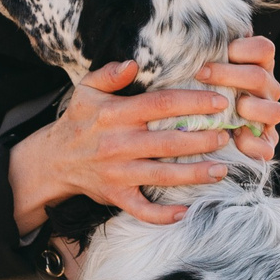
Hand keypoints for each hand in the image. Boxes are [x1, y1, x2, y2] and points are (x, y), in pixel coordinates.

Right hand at [8, 60, 235, 230]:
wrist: (53, 160)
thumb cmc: (78, 121)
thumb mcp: (86, 90)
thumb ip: (108, 74)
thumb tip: (133, 64)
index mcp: (116, 114)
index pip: (161, 104)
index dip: (193, 102)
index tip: (219, 102)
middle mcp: (119, 144)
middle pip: (169, 142)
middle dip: (202, 140)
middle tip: (226, 136)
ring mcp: (118, 173)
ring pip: (163, 176)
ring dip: (195, 174)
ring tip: (221, 170)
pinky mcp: (117, 196)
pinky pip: (143, 210)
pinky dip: (164, 215)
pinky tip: (188, 211)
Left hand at [198, 36, 279, 162]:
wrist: (214, 132)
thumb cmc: (205, 91)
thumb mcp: (206, 71)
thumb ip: (206, 56)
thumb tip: (188, 36)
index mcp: (259, 68)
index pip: (264, 49)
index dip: (244, 48)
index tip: (221, 50)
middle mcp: (268, 91)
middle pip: (259, 77)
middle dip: (228, 74)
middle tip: (202, 74)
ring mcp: (269, 117)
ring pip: (275, 110)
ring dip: (251, 107)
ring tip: (233, 107)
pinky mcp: (266, 145)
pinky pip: (267, 147)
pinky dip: (253, 143)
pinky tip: (237, 138)